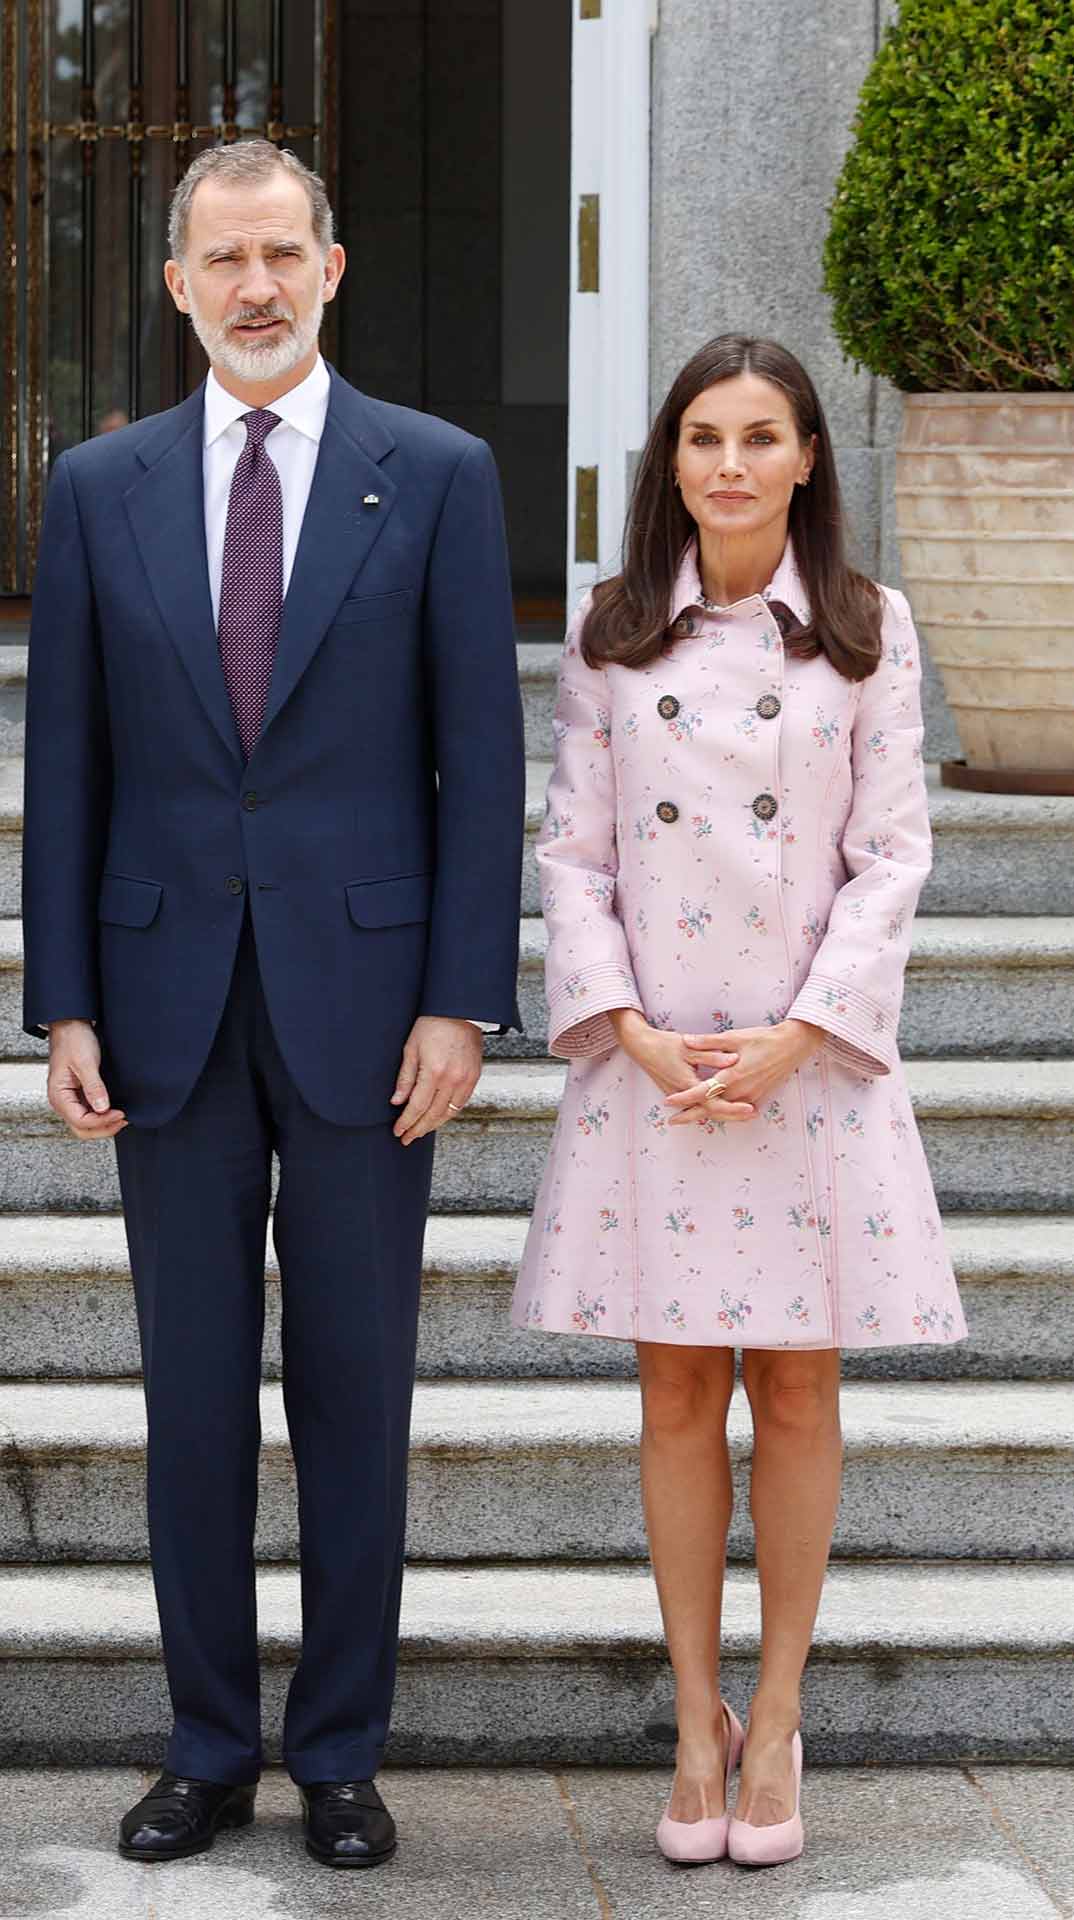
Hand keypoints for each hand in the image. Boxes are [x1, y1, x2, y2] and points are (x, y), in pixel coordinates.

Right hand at [47, 1020, 126, 1138]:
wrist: (71, 1025)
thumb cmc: (73, 1040)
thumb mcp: (85, 1063)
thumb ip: (94, 1087)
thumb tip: (103, 1109)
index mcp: (59, 1095)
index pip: (80, 1121)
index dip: (102, 1121)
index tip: (120, 1113)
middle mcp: (62, 1101)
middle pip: (82, 1129)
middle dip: (103, 1129)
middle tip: (123, 1119)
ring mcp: (70, 1099)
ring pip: (85, 1124)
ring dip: (103, 1125)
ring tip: (122, 1117)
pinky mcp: (78, 1094)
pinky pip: (89, 1113)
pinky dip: (102, 1116)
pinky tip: (115, 1110)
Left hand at [391, 1016, 482, 1144]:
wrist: (460, 1011)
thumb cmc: (432, 1025)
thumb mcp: (411, 1048)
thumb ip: (405, 1078)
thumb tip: (397, 1102)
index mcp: (434, 1072)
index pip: (417, 1106)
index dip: (406, 1122)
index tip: (398, 1130)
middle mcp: (452, 1079)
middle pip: (433, 1114)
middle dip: (418, 1129)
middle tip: (406, 1138)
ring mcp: (466, 1079)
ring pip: (449, 1113)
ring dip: (433, 1125)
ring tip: (420, 1131)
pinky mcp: (474, 1077)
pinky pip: (461, 1103)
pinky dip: (448, 1114)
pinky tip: (438, 1117)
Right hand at [609, 1008, 752, 1120]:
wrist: (641, 1047)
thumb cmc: (664, 1044)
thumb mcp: (688, 1045)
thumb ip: (712, 1054)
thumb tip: (733, 1059)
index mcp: (688, 1083)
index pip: (714, 1103)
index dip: (733, 1107)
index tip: (750, 1108)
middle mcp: (684, 1095)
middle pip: (712, 1112)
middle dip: (733, 1114)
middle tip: (753, 1113)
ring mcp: (679, 1097)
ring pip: (704, 1111)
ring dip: (723, 1113)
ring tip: (743, 1112)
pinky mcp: (677, 1094)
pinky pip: (697, 1106)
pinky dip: (711, 1108)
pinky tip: (723, 1105)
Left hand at [664, 1019, 824, 1126]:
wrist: (792, 1046)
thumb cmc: (763, 1039)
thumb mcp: (734, 1037)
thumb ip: (708, 1042)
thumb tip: (686, 1041)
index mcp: (732, 1076)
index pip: (702, 1091)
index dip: (684, 1098)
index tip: (669, 1101)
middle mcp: (741, 1091)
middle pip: (710, 1109)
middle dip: (690, 1116)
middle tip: (672, 1121)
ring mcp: (751, 1097)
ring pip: (723, 1112)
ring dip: (706, 1116)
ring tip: (689, 1119)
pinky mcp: (759, 1098)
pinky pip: (736, 1110)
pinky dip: (723, 1113)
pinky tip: (714, 1114)